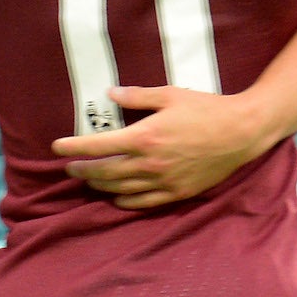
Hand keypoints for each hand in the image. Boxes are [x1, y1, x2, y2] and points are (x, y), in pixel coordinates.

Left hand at [52, 84, 271, 208]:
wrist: (241, 132)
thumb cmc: (206, 109)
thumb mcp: (169, 95)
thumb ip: (137, 97)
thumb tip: (110, 94)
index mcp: (144, 137)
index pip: (98, 146)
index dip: (73, 148)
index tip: (56, 148)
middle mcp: (150, 163)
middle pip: (105, 173)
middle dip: (82, 170)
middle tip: (69, 168)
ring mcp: (163, 181)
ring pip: (121, 191)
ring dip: (100, 187)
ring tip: (90, 181)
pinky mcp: (177, 193)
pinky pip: (143, 203)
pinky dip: (125, 202)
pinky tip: (117, 198)